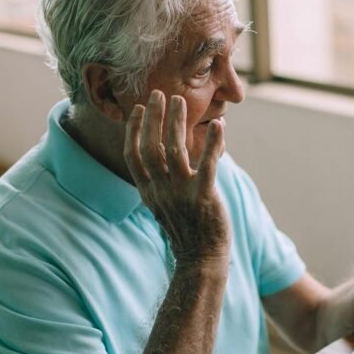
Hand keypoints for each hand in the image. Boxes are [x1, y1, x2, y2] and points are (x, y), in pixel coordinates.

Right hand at [124, 91, 229, 264]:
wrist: (200, 259)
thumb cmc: (187, 229)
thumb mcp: (167, 203)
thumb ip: (166, 177)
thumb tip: (171, 149)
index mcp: (149, 192)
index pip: (133, 155)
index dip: (134, 130)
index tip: (138, 108)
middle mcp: (161, 191)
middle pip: (150, 147)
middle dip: (153, 118)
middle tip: (158, 94)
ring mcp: (181, 194)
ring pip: (174, 151)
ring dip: (176, 123)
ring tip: (180, 102)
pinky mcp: (203, 198)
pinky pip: (207, 165)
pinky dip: (213, 143)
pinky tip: (220, 125)